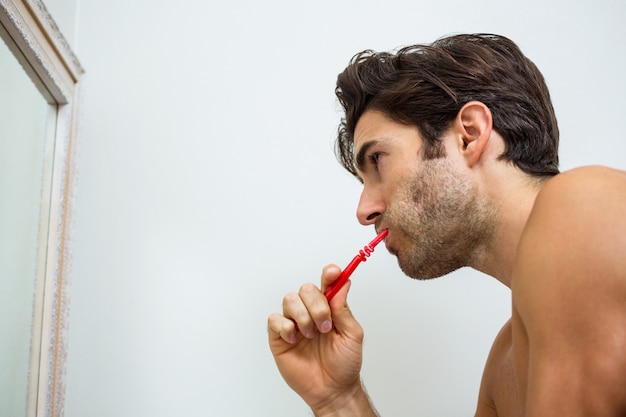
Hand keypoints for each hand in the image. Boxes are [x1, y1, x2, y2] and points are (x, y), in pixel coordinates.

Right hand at [267, 264, 365, 413]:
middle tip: (325, 326)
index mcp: (329, 308)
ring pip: (289, 300)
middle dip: (317, 305)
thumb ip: (344, 309)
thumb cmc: (344, 364)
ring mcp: (294, 322)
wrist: (332, 389)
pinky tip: (294, 338)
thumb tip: (343, 283)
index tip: (333, 273)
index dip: (329, 274)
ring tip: (311, 335)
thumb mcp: (352, 335)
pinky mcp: (279, 336)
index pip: (327, 283)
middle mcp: (310, 311)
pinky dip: (285, 326)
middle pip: (306, 288)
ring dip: (303, 317)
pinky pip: (274, 319)